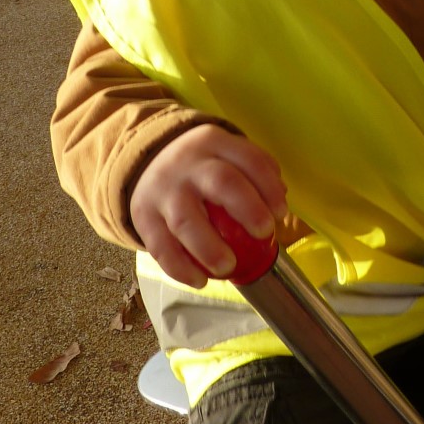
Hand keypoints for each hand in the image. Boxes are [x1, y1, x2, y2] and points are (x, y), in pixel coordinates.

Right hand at [129, 124, 287, 288]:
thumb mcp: (226, 154)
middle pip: (221, 181)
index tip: (281, 213)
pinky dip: (180, 268)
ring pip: (185, 220)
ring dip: (209, 248)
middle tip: (263, 233)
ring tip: (228, 268)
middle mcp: (188, 163)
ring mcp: (163, 189)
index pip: (249, 159)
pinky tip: (199, 281)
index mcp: (215, 143)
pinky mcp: (143, 215)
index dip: (269, 186)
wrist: (147, 159)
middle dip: (247, 208)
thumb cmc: (203, 166)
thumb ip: (254, 173)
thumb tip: (278, 204)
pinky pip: (160, 247)